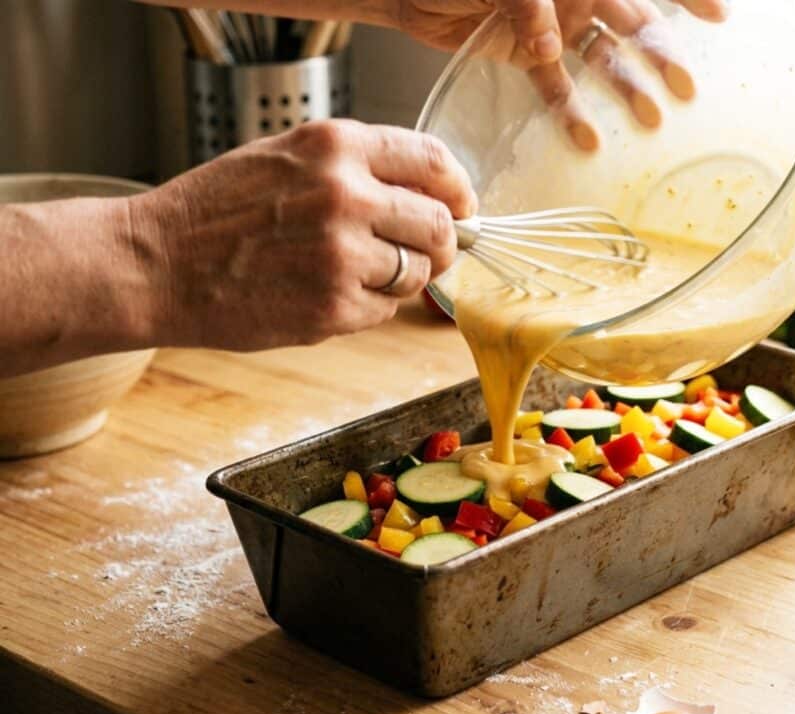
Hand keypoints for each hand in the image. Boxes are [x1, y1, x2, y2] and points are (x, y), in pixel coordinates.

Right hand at [134, 120, 475, 350]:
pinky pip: (385, 310)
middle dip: (443, 244)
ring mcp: (343, 255)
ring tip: (356, 273)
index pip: (435, 163)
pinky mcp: (334, 307)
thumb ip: (357, 168)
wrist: (157, 264)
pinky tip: (327, 294)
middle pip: (442, 226)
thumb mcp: (287, 157)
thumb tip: (429, 195)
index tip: (463, 207)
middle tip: (427, 253)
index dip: (460, 190)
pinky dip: (369, 306)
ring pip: (418, 273)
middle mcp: (347, 196)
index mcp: (337, 147)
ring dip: (402, 278)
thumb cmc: (217, 211)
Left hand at [395, 0, 727, 149]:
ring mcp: (554, 24)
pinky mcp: (526, 52)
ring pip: (601, 59)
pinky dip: (570, 110)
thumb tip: (552, 46)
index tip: (720, 17)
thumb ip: (533, 5)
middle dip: (661, 54)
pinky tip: (587, 138)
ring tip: (650, 119)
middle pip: (632, 24)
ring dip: (625, 88)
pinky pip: (555, 84)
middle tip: (686, 88)